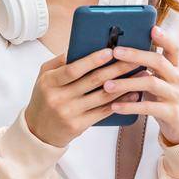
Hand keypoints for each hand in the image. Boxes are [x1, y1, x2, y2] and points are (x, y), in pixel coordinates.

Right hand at [22, 45, 144, 147]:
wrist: (38, 131)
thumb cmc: (44, 99)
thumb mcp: (44, 77)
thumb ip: (60, 62)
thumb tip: (79, 46)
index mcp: (49, 82)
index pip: (73, 69)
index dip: (93, 60)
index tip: (110, 51)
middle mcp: (58, 98)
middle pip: (93, 81)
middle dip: (116, 68)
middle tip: (134, 59)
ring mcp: (69, 113)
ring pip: (102, 96)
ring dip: (124, 85)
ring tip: (140, 75)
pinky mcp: (79, 125)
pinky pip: (103, 111)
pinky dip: (120, 102)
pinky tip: (132, 94)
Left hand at [104, 25, 178, 143]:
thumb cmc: (163, 98)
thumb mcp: (158, 80)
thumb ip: (146, 67)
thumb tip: (119, 51)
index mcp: (173, 68)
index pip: (173, 48)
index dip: (164, 37)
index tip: (152, 28)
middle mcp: (176, 78)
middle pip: (158, 61)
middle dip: (136, 55)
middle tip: (115, 52)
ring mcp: (175, 95)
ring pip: (151, 83)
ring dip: (127, 83)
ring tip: (107, 85)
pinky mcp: (171, 113)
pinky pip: (149, 108)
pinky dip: (130, 106)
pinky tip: (115, 106)